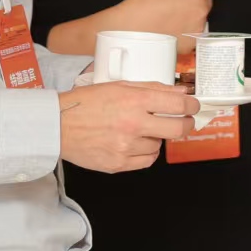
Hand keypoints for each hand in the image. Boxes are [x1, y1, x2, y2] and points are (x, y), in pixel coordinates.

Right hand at [58, 80, 198, 172]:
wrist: (57, 125)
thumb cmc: (85, 103)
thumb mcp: (120, 86)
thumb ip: (153, 89)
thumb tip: (180, 93)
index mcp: (134, 101)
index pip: (178, 105)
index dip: (192, 106)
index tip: (193, 106)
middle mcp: (133, 124)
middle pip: (177, 129)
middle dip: (185, 124)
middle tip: (183, 121)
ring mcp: (126, 147)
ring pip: (160, 145)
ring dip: (156, 137)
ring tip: (140, 130)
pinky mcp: (119, 164)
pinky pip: (147, 160)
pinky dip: (146, 152)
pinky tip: (136, 143)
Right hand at [117, 0, 222, 48]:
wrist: (133, 31)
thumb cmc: (144, 4)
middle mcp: (200, 9)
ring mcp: (198, 27)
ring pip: (201, 16)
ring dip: (192, 13)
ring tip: (171, 15)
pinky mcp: (194, 41)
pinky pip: (195, 31)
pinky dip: (188, 29)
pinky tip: (172, 27)